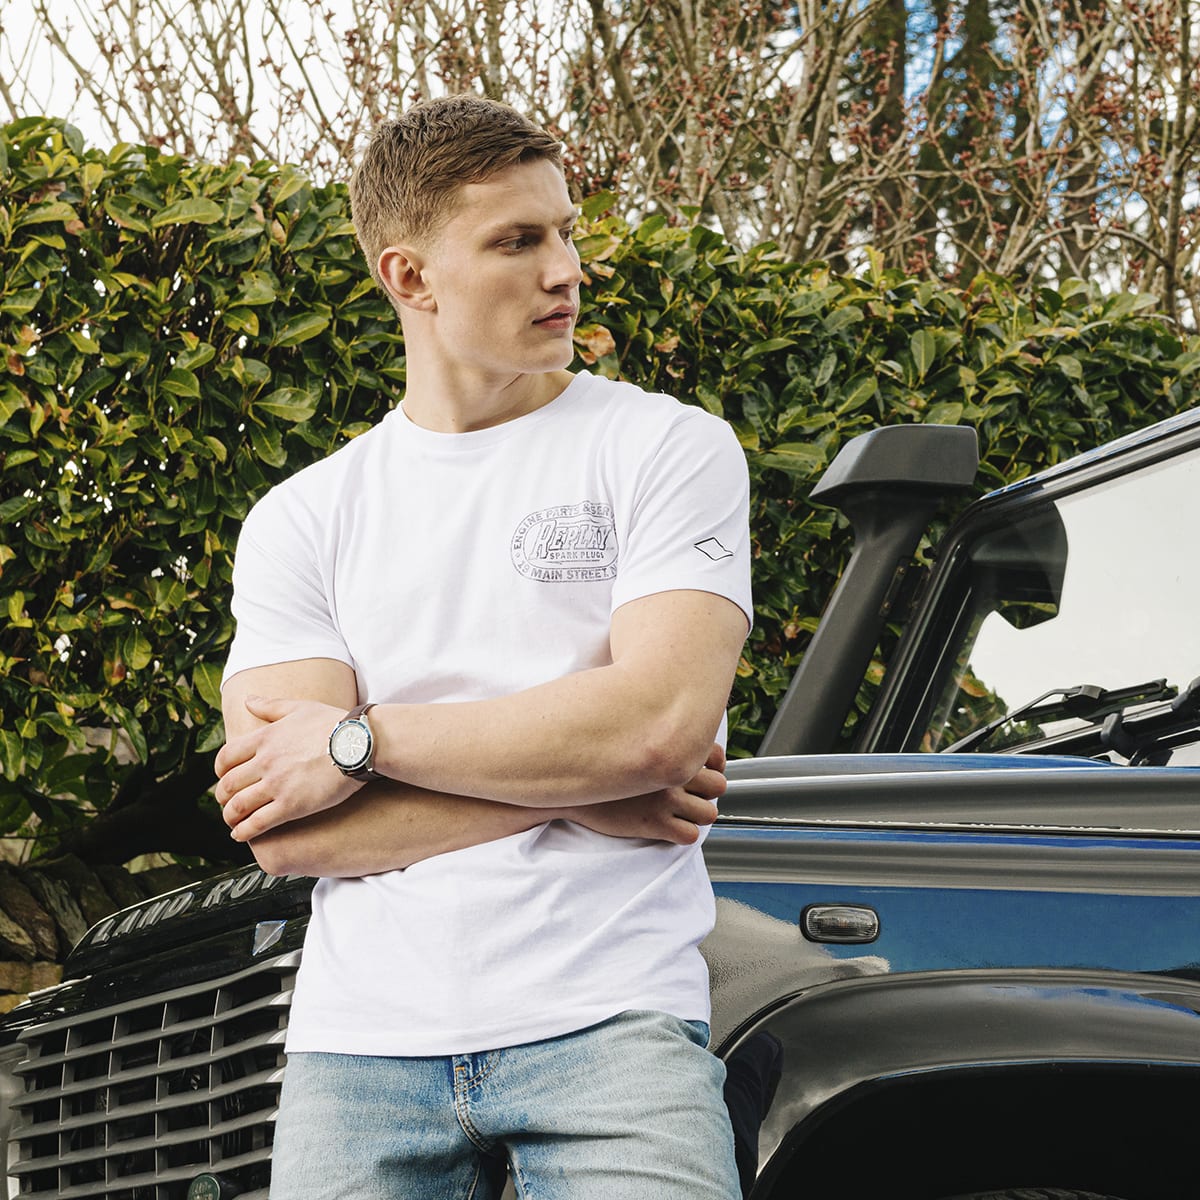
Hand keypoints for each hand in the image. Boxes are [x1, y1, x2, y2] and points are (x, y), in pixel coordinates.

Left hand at [214, 696, 362, 840]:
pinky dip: (243, 832)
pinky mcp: (291, 805)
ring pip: (238, 806)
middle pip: (229, 784)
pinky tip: (240, 835)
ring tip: (232, 822)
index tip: (223, 777)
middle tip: (226, 802)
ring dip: (230, 816)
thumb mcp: (299, 708)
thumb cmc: (333, 723)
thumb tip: (248, 700)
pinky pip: (258, 823)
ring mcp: (277, 784)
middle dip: (222, 796)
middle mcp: (265, 761)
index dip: (220, 770)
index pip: (226, 757)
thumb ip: (270, 706)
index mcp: (265, 738)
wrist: (359, 743)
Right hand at [565, 743, 726, 844]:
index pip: (715, 755)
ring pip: (709, 813)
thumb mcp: (629, 741)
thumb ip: (657, 740)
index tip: (705, 772)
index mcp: (668, 748)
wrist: (573, 790)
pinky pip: (690, 835)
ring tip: (682, 814)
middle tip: (691, 796)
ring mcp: (664, 799)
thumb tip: (678, 741)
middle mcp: (671, 772)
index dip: (714, 766)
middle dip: (709, 793)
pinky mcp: (655, 823)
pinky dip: (684, 834)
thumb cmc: (600, 765)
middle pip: (718, 786)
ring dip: (698, 816)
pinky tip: (670, 829)